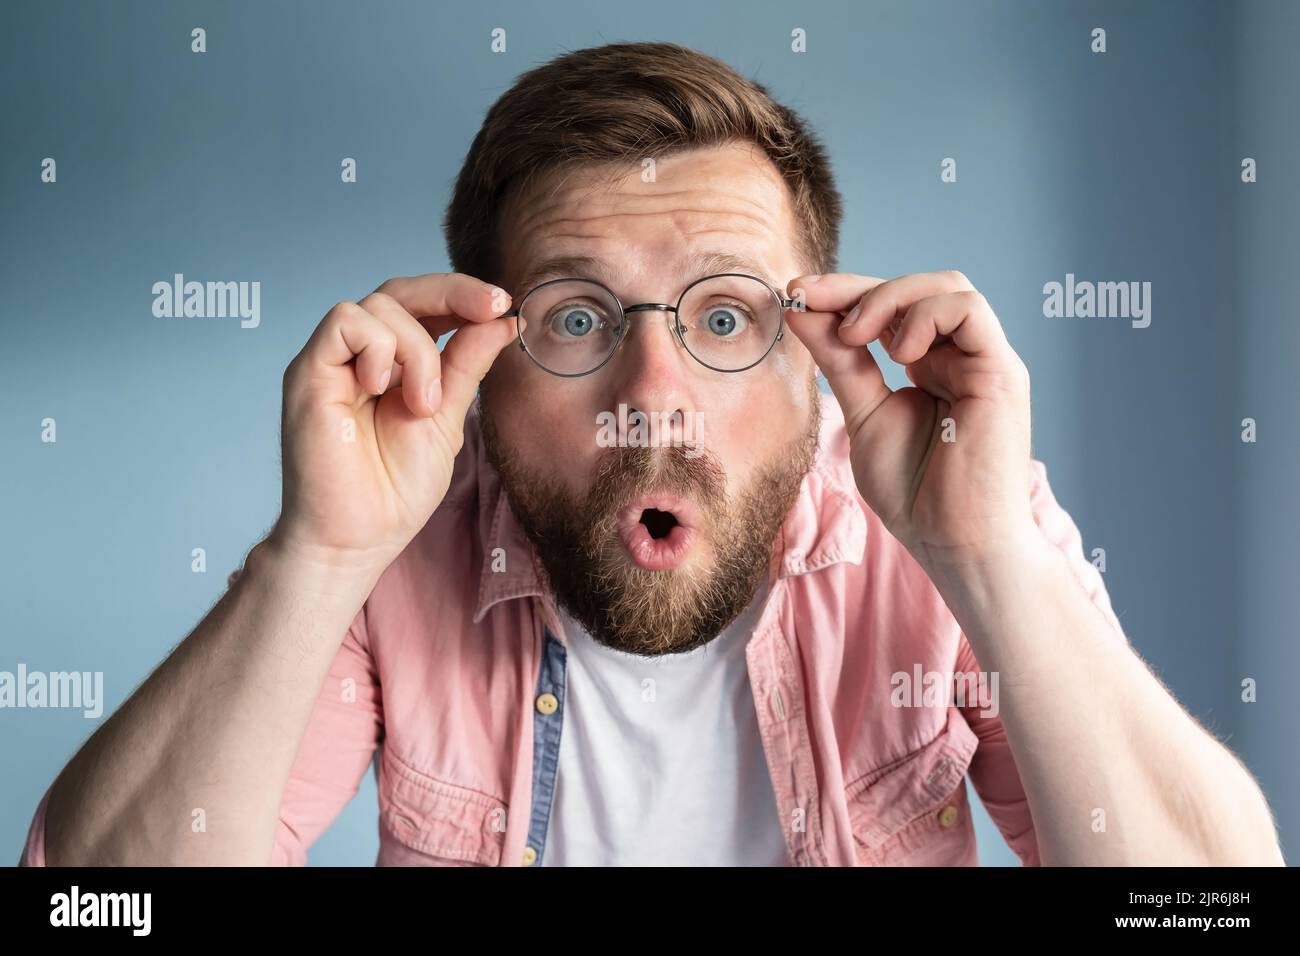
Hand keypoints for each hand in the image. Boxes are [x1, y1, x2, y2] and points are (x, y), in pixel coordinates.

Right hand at [272, 273, 518, 572]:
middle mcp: (358, 357)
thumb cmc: (394, 491)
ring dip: (417, 349)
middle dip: (453, 292)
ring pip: (380, 304)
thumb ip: (466, 367)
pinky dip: (378, 348)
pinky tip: (383, 391)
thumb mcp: (446, 419)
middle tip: (492, 307)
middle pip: (401, 290)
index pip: (423, 306)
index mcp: (392, 365)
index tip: (501, 304)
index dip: (461, 296)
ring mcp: (331, 362)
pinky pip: (346, 322)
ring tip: (422, 404)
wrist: (358, 538)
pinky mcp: (308, 372)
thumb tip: (500, 322)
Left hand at [786, 270, 1035, 566]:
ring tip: (855, 334)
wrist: (952, 541)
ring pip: (948, 287)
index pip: (891, 308)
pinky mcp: (1001, 371)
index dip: (844, 293)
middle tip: (809, 301)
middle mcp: (960, 358)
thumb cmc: (915, 493)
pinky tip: (898, 351)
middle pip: (918, 288)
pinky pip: (969, 310)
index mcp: (930, 367)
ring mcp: (984, 362)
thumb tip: (802, 310)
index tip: (795, 295)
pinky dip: (925, 315)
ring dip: (890, 297)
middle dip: (857, 287)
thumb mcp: (863, 413)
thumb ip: (839, 360)